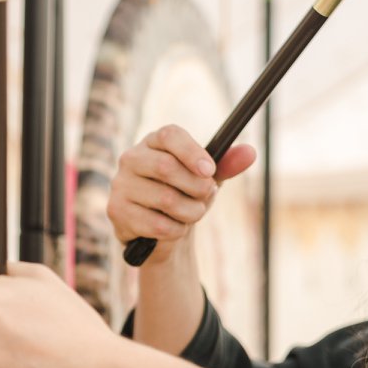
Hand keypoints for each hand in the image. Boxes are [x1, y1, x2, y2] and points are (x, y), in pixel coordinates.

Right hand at [109, 125, 256, 261]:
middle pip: (166, 167)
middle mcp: (131, 159)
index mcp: (153, 142)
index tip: (210, 171)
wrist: (162, 232)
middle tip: (206, 196)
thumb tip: (250, 152)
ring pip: (166, 199)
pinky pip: (157, 224)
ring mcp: (120, 185)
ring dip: (190, 212)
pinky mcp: (116, 212)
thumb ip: (227, 164)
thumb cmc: (185, 195)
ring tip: (192, 214)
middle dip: (196, 187)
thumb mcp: (207, 179)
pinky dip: (176, 230)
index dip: (192, 152)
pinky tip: (174, 229)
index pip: (169, 135)